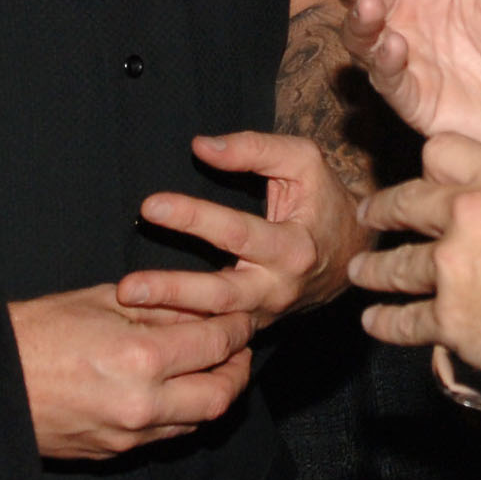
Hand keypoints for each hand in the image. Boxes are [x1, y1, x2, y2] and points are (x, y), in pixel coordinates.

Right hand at [8, 284, 254, 459]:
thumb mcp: (101, 301)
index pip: (216, 344)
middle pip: (221, 394)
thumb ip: (160, 308)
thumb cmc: (37, 332)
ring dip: (214, 394)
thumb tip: (203, 309)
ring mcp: (128, 435)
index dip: (238, 328)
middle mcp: (143, 404)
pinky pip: (166, 436)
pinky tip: (177, 390)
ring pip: (198, 422)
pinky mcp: (113, 453)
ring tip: (213, 367)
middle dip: (239, 368)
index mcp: (141, 358)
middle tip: (239, 348)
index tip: (242, 318)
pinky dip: (183, 414)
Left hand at [118, 131, 370, 326]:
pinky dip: (180, 329)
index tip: (150, 205)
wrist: (353, 252)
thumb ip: (254, 149)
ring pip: (215, 323)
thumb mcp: (303, 162)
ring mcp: (266, 312)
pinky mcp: (253, 325)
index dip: (194, 218)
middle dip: (173, 292)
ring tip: (127, 305)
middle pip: (222, 295)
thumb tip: (200, 146)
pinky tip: (143, 324)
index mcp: (295, 247)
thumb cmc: (324, 199)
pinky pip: (214, 332)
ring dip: (170, 316)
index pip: (238, 233)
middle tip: (128, 287)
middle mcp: (279, 287)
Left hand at [350, 133, 480, 395]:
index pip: (447, 151)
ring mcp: (452, 267)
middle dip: (384, 208)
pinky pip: (406, 320)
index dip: (435, 163)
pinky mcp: (448, 319)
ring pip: (396, 264)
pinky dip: (387, 324)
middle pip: (407, 202)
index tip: (428, 175)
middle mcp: (470, 215)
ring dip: (375, 269)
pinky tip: (375, 325)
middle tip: (371, 214)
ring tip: (360, 272)